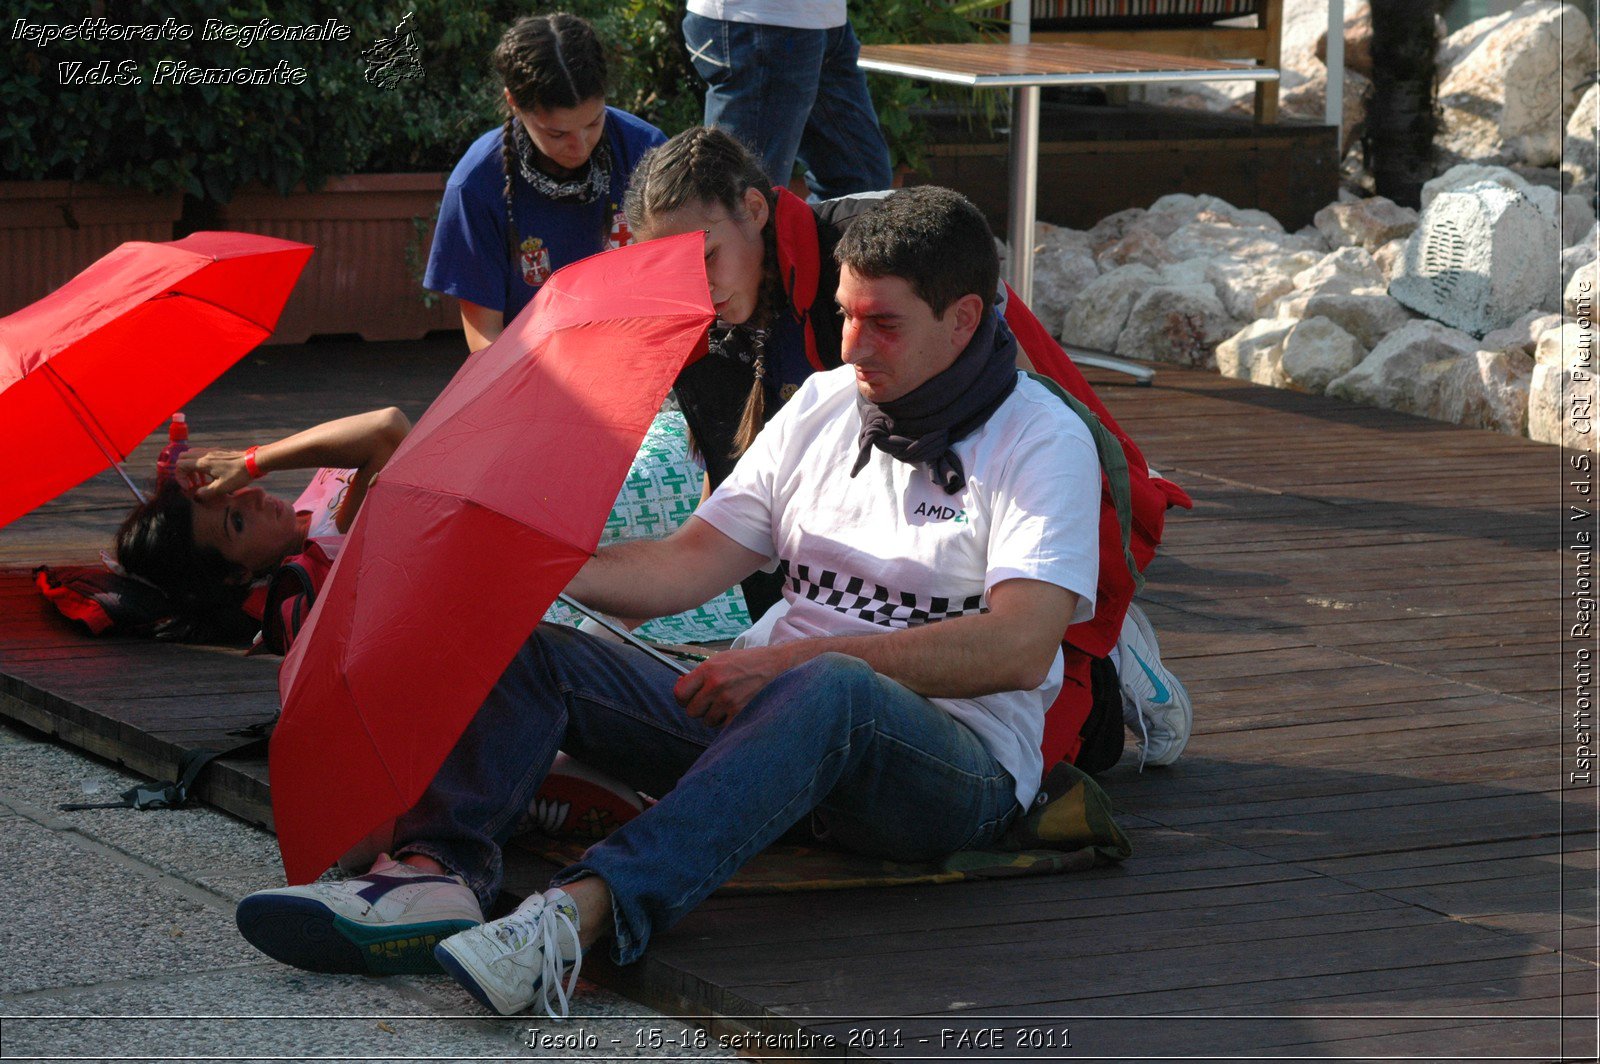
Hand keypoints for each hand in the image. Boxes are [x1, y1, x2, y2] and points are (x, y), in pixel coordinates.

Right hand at [181, 448, 251, 499]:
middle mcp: (204, 454)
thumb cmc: (238, 475)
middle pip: (182, 458)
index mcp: (203, 462)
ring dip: (191, 468)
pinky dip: (200, 464)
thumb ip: (206, 492)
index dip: (180, 478)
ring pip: (191, 455)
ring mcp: (211, 451)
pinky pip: (201, 455)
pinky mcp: (217, 451)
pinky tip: (210, 475)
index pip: (180, 465)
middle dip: (183, 471)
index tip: (189, 487)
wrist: (254, 462)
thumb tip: (196, 496)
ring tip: (201, 481)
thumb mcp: (222, 488)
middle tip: (193, 483)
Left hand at [673, 643, 802, 726]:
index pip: (680, 693)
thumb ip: (700, 674)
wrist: (777, 665)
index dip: (682, 698)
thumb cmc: (747, 662)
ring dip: (715, 716)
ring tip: (729, 702)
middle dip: (699, 708)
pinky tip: (737, 708)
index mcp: (708, 669)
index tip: (688, 698)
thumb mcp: (721, 660)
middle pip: (691, 711)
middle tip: (711, 701)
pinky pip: (723, 727)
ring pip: (707, 721)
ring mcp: (729, 701)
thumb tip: (680, 686)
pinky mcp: (740, 713)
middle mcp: (716, 685)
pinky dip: (728, 721)